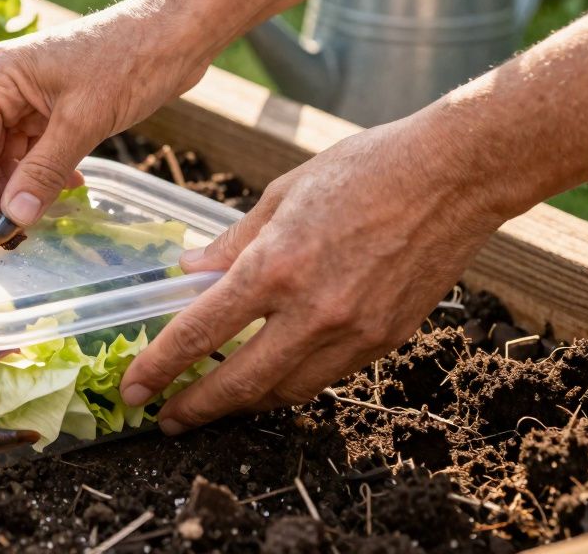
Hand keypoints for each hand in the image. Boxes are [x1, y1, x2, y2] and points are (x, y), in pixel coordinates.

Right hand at [0, 2, 208, 227]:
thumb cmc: (130, 62)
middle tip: (21, 229)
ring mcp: (30, 95)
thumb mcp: (83, 122)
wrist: (177, 32)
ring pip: (11, 153)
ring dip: (24, 185)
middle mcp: (6, 85)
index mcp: (0, 77)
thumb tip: (15, 216)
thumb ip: (44, 171)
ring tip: (46, 213)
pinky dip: (46, 172)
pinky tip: (69, 188)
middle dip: (0, 191)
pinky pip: (37, 147)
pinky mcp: (55, 105)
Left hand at [118, 114, 508, 434]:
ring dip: (241, 404)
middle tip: (163, 418)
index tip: (133, 389)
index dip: (159, 368)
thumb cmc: (365, 169)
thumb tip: (190, 272)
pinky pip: (324, 378)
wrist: (454, 176)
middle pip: (239, 384)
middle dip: (194, 408)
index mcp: (275, 267)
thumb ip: (233, 243)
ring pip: (284, 392)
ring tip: (212, 403)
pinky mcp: (385, 341)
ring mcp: (353, 332)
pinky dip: (289, 384)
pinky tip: (269, 376)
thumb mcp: (282, 194)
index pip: (200, 333)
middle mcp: (312, 310)